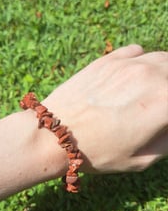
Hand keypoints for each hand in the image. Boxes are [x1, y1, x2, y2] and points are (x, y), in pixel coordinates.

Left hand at [43, 45, 167, 172]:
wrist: (54, 135)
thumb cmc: (96, 152)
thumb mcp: (140, 159)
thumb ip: (167, 141)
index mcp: (164, 102)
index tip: (164, 120)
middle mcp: (151, 75)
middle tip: (160, 105)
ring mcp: (128, 64)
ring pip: (161, 59)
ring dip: (163, 74)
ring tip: (153, 90)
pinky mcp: (108, 60)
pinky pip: (137, 51)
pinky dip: (143, 61)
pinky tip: (134, 76)